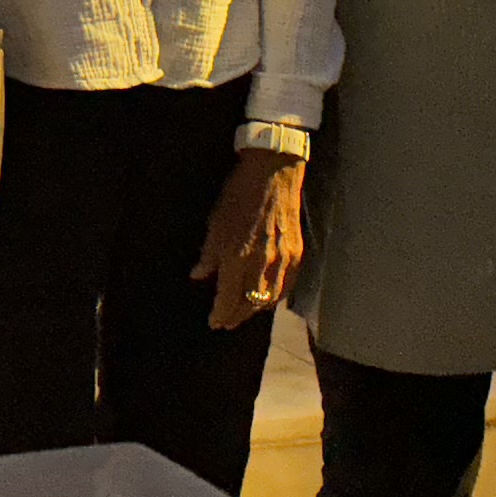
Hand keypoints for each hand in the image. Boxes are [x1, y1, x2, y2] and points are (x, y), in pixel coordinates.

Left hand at [191, 149, 304, 329]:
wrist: (273, 174)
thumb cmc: (238, 194)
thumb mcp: (215, 222)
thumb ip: (208, 254)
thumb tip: (198, 275)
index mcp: (237, 256)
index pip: (228, 297)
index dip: (220, 313)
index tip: (214, 322)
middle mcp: (261, 263)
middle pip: (250, 304)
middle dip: (237, 316)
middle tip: (227, 322)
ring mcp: (282, 260)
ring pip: (271, 299)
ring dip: (256, 310)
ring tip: (244, 313)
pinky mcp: (297, 254)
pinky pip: (287, 286)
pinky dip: (277, 297)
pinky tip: (268, 299)